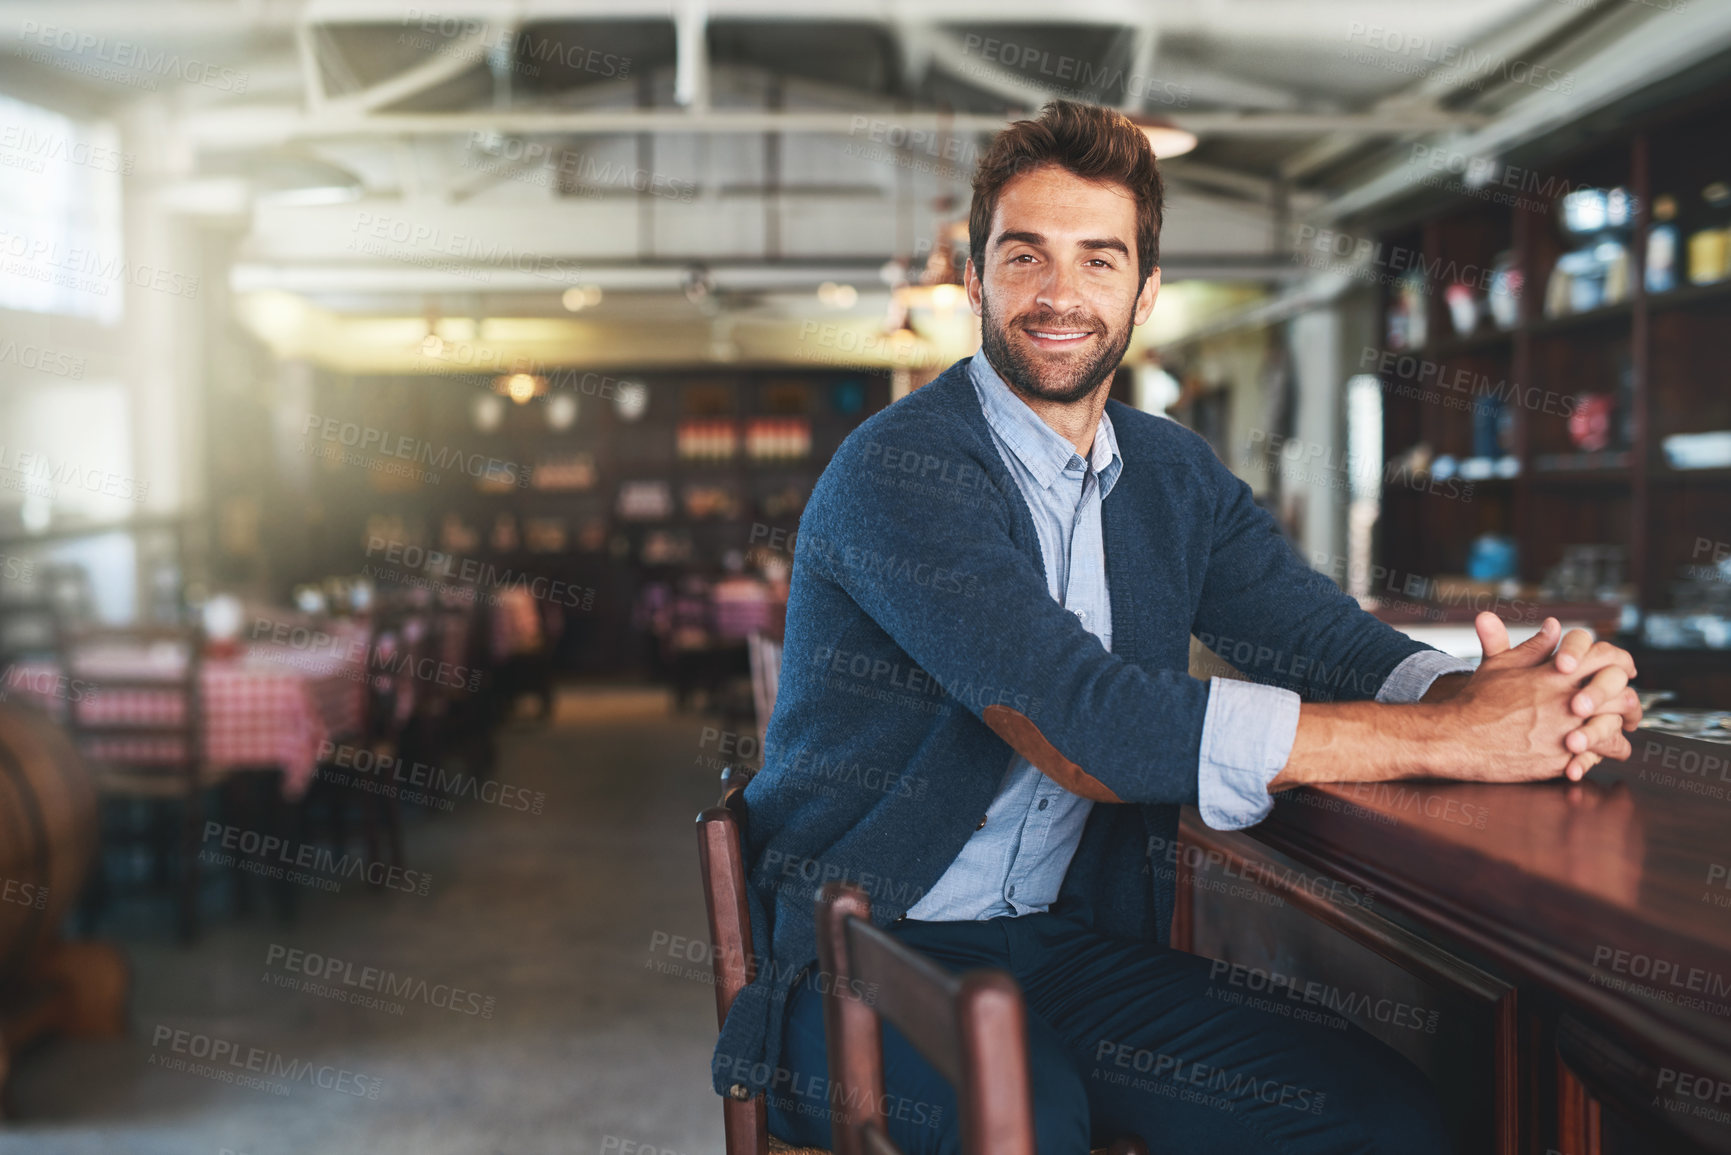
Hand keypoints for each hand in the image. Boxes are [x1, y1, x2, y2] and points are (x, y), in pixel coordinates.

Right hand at [1448, 614, 1638, 782]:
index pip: (1606, 657)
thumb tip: (1553, 627)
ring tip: (1622, 734)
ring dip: (1622, 731)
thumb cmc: (1477, 700)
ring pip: (1616, 729)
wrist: (1459, 737)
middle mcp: (1567, 701)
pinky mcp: (1562, 758)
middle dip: (1632, 703)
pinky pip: (1599, 756)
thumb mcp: (1502, 665)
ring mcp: (1567, 731)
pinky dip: (1605, 755)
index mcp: (1556, 674)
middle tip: (1631, 709)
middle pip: (1622, 695)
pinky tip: (1602, 754)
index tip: (1625, 671)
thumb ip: (1533, 647)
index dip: (1621, 662)